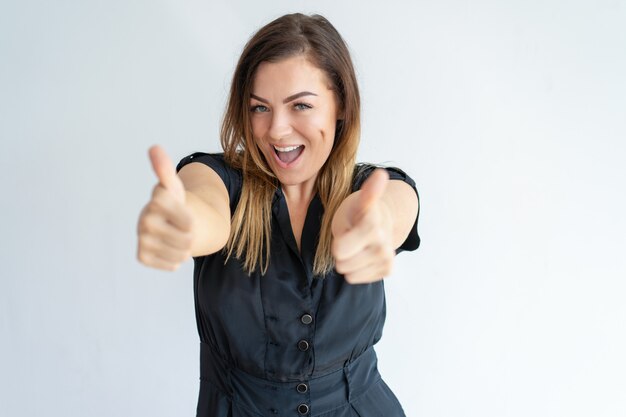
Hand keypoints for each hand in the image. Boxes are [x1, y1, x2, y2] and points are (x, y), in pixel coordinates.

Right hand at [136, 145, 193, 270]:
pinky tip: (169, 249)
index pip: (189, 221)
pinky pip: (171, 265)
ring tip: (176, 237)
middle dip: (190, 236)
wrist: (168, 225)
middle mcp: (145, 219)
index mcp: (156, 201)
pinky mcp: (142, 256)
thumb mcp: (176, 187)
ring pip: (181, 254)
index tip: (186, 215)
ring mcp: (142, 238)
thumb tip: (154, 147)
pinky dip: (176, 260)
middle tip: (181, 228)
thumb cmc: (176, 204)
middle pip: (187, 239)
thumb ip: (166, 169)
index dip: (191, 221)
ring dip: (184, 249)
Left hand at [331, 169, 393, 283]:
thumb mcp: (358, 201)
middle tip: (351, 237)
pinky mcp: (388, 270)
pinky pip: (356, 278)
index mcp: (373, 226)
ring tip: (357, 244)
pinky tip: (363, 254)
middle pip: (341, 264)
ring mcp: (387, 259)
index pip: (339, 251)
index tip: (348, 228)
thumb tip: (381, 174)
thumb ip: (369, 191)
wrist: (381, 221)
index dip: (337, 240)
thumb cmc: (359, 212)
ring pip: (348, 273)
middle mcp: (383, 244)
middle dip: (342, 251)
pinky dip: (356, 268)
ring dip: (349, 260)